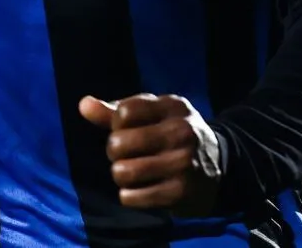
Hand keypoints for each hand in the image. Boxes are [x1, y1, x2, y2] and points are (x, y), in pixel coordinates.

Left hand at [78, 93, 221, 215]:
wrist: (218, 167)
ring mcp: (182, 163)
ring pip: (122, 172)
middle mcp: (181, 132)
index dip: (116, 123)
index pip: (124, 112)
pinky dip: (128, 195)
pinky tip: (140, 189)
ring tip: (131, 171)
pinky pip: (130, 197)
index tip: (127, 129)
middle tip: (127, 154)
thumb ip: (115, 110)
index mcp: (173, 106)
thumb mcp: (152, 115)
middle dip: (114, 151)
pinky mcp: (180, 192)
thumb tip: (83, 105)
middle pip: (118, 143)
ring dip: (120, 175)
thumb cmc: (171, 134)